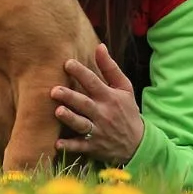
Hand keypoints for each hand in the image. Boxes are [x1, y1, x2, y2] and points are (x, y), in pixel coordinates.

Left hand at [50, 43, 144, 164]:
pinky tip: (57, 144)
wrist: (138, 143)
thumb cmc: (126, 110)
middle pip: (84, 104)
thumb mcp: (124, 88)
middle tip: (54, 90)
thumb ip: (110, 68)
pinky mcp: (94, 147)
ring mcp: (98, 131)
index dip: (80, 72)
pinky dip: (69, 146)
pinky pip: (80, 147)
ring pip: (81, 124)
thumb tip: (100, 46)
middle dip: (70, 97)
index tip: (67, 63)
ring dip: (70, 118)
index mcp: (109, 97)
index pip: (93, 82)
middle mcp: (103, 114)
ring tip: (58, 111)